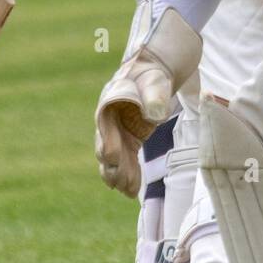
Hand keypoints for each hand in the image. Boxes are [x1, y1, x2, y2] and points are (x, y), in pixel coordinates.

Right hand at [95, 5, 201, 196]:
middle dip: (112, 166)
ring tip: (127, 192)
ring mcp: (117, 130)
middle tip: (119, 183)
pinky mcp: (129, 138)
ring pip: (114, 158)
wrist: (158, 71)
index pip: (104, 125)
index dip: (107, 141)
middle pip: (106, 146)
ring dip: (119, 175)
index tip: (112, 157)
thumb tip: (154, 114)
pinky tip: (132, 190)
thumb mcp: (156, 80)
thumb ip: (154, 96)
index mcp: (109, 101)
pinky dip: (129, 174)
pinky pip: (126, 160)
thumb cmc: (154, 72)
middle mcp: (109, 119)